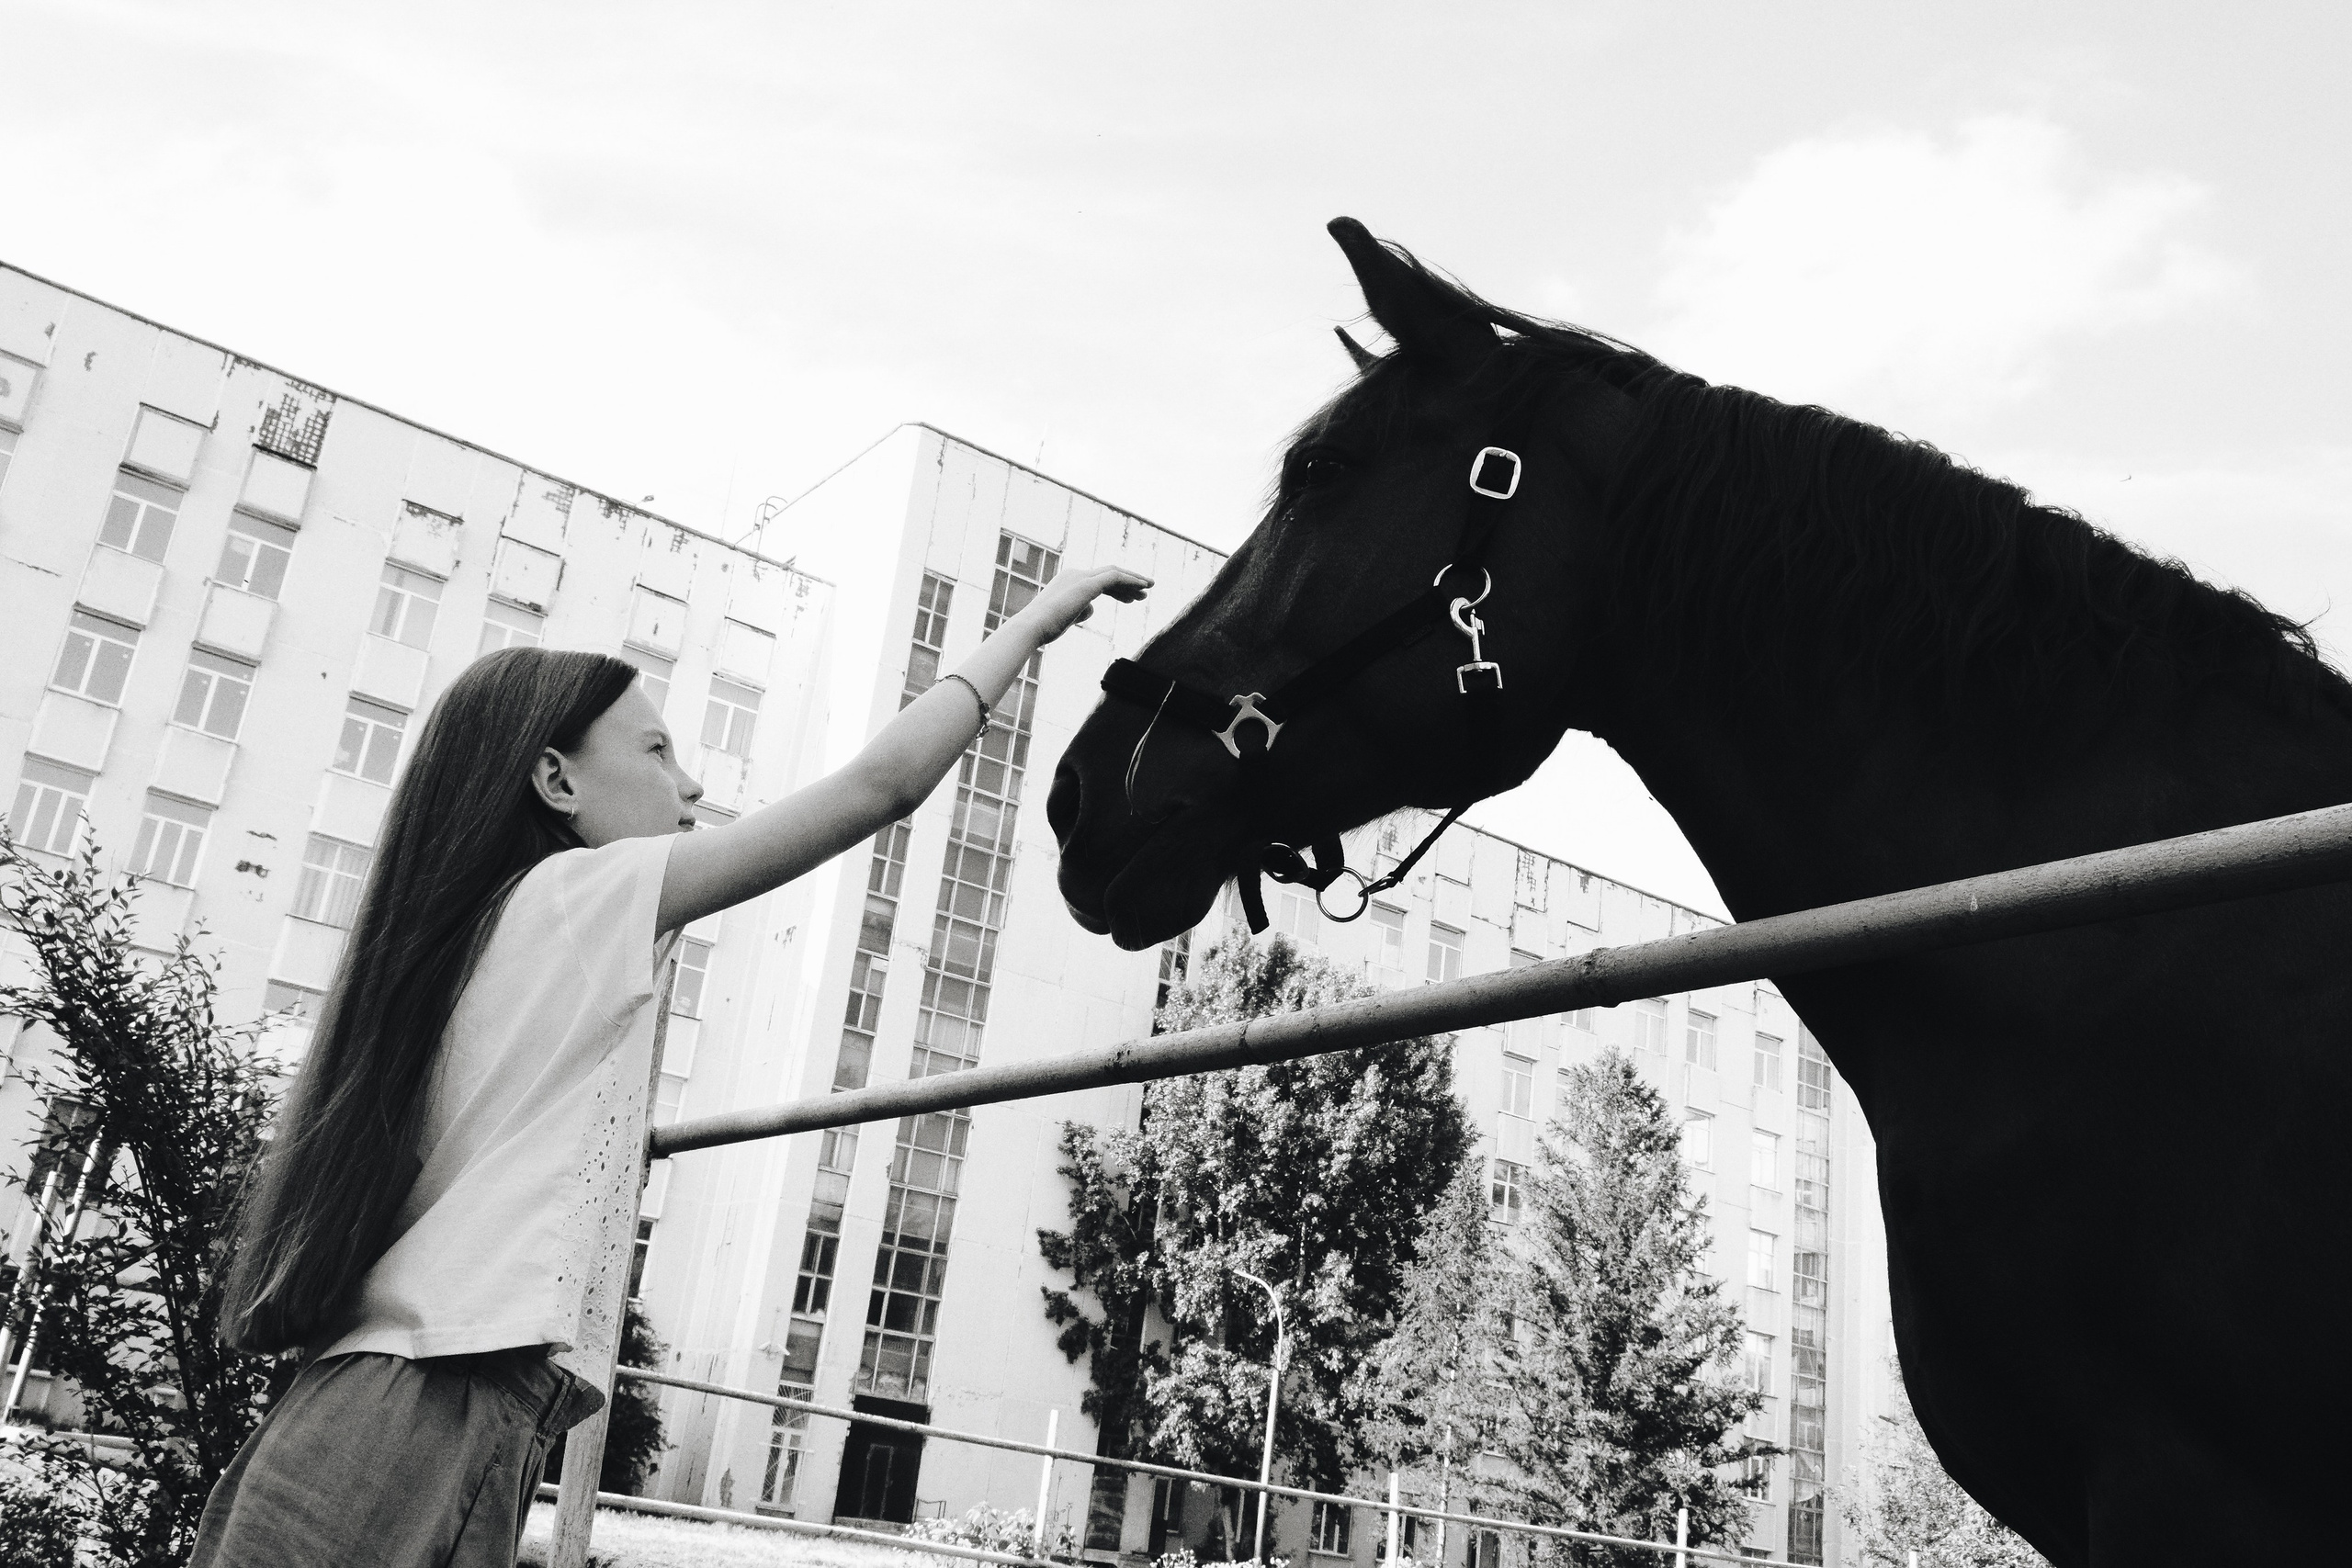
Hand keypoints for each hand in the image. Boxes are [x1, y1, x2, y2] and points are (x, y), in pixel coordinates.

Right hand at [1022, 564, 1152, 643]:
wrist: (1032, 627)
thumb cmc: (1044, 628)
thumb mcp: (1066, 619)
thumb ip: (1079, 611)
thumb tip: (1092, 609)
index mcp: (1068, 581)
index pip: (1097, 581)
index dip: (1117, 589)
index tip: (1131, 599)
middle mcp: (1074, 574)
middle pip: (1108, 574)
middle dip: (1128, 582)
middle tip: (1145, 591)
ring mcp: (1081, 577)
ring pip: (1114, 573)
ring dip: (1134, 580)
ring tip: (1150, 588)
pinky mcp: (1088, 584)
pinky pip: (1115, 578)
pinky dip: (1131, 581)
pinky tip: (1143, 587)